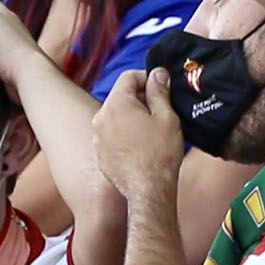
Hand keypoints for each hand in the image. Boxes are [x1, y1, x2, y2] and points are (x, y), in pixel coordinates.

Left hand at [92, 68, 181, 198]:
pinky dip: (124, 135)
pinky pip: (112, 135)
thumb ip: (159, 91)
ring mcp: (98, 137)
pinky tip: (141, 147)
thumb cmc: (160, 154)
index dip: (147, 78)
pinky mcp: (100, 154)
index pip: (129, 76)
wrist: (148, 190)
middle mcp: (101, 117)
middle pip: (120, 96)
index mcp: (117, 104)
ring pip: (116, 116)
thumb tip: (157, 74)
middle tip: (160, 112)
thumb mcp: (166, 117)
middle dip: (139, 99)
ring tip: (151, 132)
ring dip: (131, 118)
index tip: (161, 88)